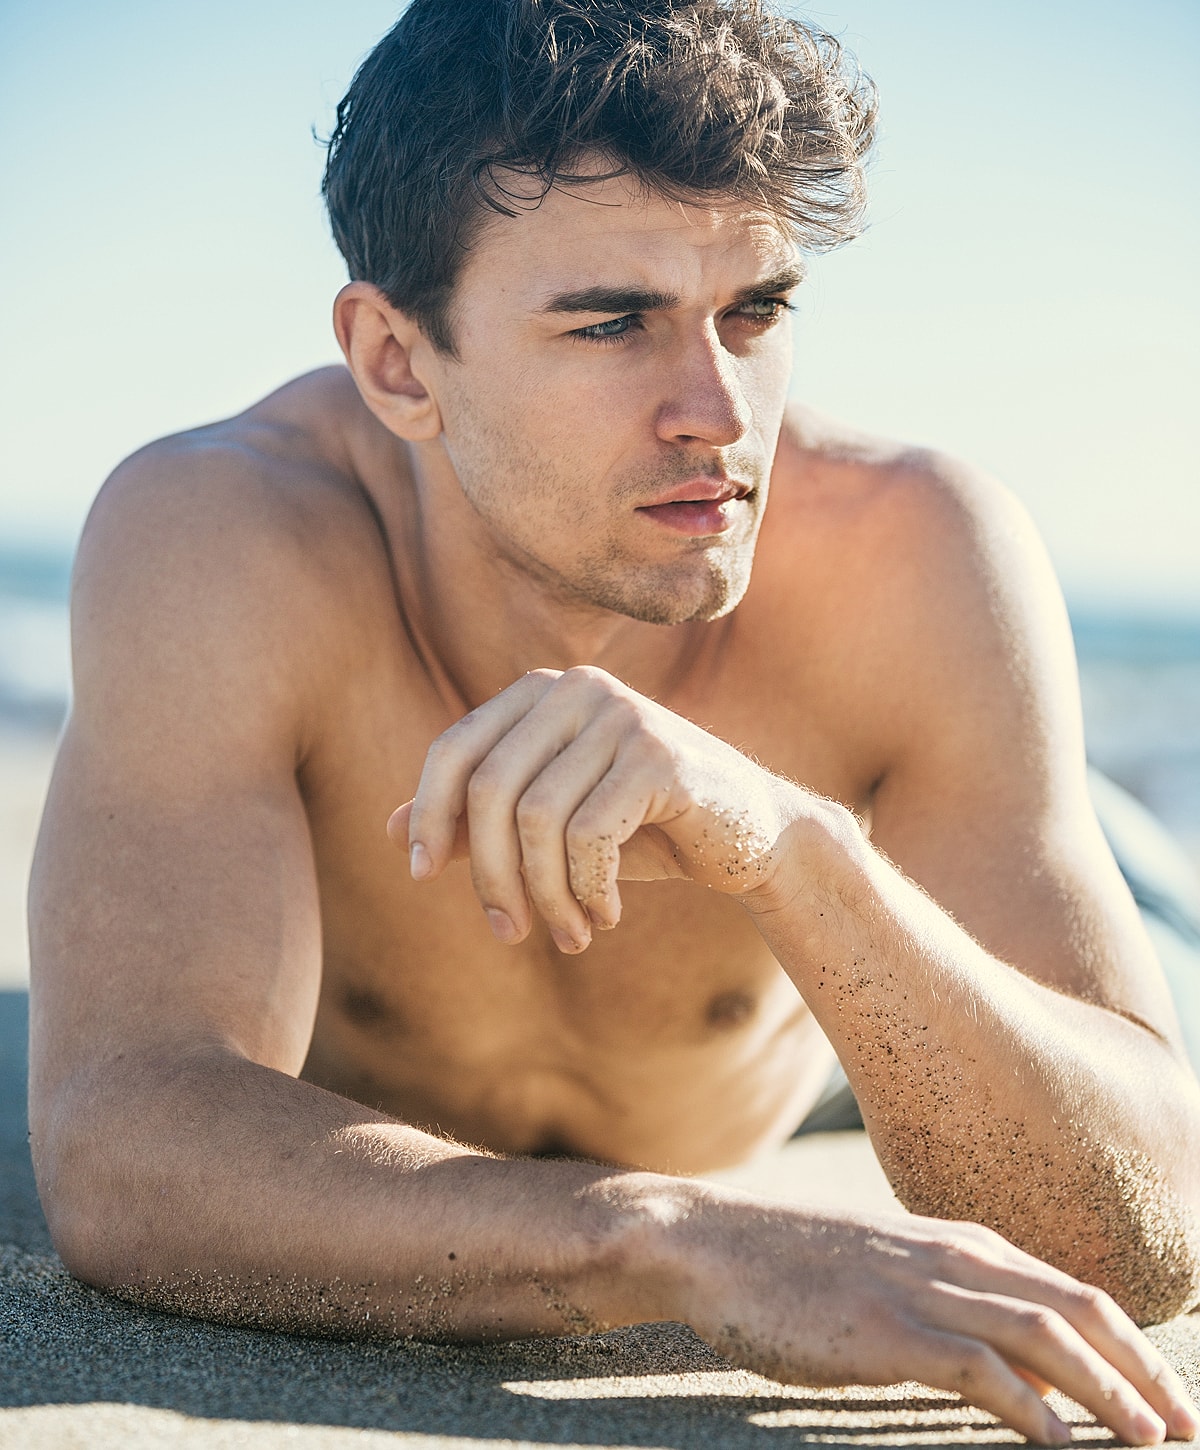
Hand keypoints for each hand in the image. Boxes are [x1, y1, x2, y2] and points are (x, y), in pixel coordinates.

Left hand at [389, 667, 808, 952]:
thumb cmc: (641, 828)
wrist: (749, 836)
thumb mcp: (549, 827)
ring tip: (567, 935)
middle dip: (489, 875)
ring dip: (545, 894)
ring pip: (536, 820)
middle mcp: (576, 688)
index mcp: (539, 692)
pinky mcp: (659, 755)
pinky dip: (589, 889)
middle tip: (510, 933)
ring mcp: (621, 715)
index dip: (426, 815)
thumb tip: (387, 833)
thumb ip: (474, 823)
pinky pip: (590, 835)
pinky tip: (608, 915)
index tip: (420, 877)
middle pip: (489, 790)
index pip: (454, 750)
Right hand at [677, 1191, 1199, 1445]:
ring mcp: (919, 1288)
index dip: (1136, 1349)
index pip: (1076, 1291)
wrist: (714, 1243)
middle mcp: (955, 1257)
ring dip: (1108, 1390)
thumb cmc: (797, 1266)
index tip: (1173, 1401)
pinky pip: (974, 1365)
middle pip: (1080, 1307)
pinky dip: (1027, 1404)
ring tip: (1151, 1440)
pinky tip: (1056, 1442)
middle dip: (1145, 1371)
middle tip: (1189, 1431)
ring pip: (1044, 1332)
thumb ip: (959, 1305)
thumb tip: (1029, 1368)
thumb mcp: (894, 1273)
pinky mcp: (883, 1326)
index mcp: (961, 1243)